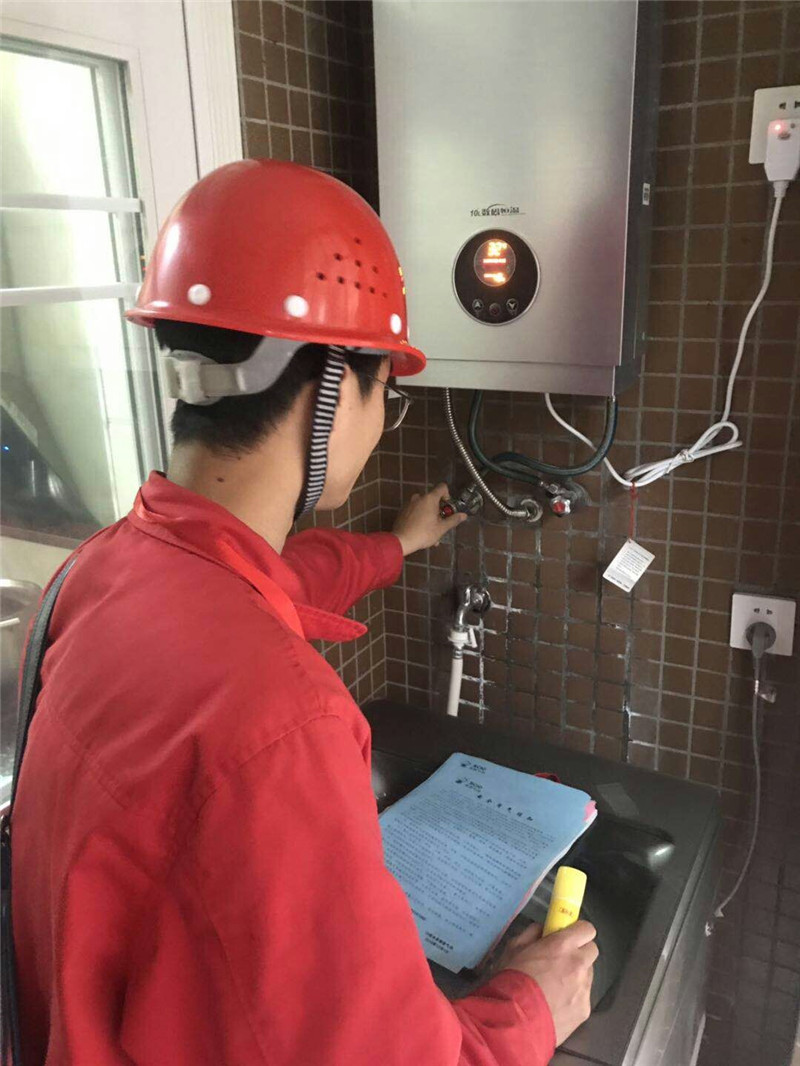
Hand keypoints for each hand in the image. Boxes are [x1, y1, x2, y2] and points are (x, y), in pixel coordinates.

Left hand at [392, 483, 466, 556]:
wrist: (401, 540)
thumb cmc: (423, 533)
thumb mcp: (441, 528)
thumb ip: (453, 520)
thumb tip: (463, 515)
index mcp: (429, 498)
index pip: (442, 487)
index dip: (448, 495)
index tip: (447, 507)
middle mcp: (418, 497)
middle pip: (433, 499)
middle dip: (438, 510)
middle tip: (440, 522)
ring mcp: (409, 503)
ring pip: (424, 506)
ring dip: (429, 515)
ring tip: (431, 531)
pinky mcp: (403, 511)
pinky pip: (415, 511)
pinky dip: (420, 517)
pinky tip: (422, 531)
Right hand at [495, 921, 596, 1046]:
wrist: (514, 1021)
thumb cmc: (511, 980)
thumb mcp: (514, 948)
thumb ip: (532, 934)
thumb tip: (543, 929)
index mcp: (563, 945)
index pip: (587, 928)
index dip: (577, 931)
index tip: (567, 935)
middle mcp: (579, 964)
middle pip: (592, 950)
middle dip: (579, 952)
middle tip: (561, 960)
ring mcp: (584, 989)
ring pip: (588, 975)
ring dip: (577, 975)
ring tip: (555, 987)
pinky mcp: (584, 1010)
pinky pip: (583, 997)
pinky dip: (573, 997)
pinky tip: (555, 1004)